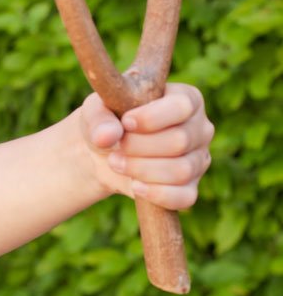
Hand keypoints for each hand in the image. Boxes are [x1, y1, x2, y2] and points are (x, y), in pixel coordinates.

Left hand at [80, 83, 213, 208]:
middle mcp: (200, 128)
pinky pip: (184, 197)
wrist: (105, 152)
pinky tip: (135, 186)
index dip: (152, 117)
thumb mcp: (96, 111)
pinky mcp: (190, 187)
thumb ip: (99, 119)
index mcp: (186, 99)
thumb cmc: (107, 122)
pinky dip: (156, 194)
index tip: (126, 122)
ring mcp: (198, 160)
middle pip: (180, 141)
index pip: (182, 106)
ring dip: (142, 169)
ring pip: (181, 170)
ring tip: (116, 162)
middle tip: (116, 146)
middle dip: (139, 146)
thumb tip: (106, 136)